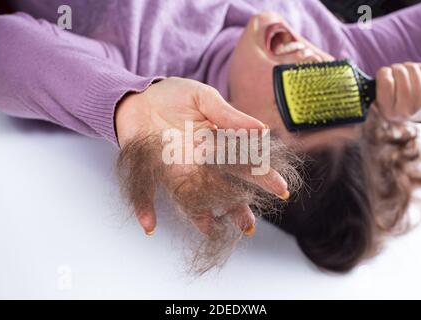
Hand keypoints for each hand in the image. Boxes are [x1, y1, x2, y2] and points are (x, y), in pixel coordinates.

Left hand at [115, 77, 289, 234]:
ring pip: (193, 197)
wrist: (139, 96)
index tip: (281, 189)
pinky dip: (146, 208)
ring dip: (201, 216)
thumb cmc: (174, 95)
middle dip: (236, 208)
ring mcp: (177, 168)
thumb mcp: (203, 98)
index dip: (263, 176)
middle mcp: (200, 162)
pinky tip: (148, 226)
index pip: (244, 162)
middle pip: (222, 188)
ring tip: (214, 232)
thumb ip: (228, 116)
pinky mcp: (152, 171)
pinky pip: (150, 192)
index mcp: (217, 143)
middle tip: (248, 227)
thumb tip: (262, 130)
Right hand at [375, 63, 420, 122]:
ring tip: (405, 72)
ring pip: (412, 69)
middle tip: (395, 70)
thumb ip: (378, 88)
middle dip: (396, 68)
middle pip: (400, 73)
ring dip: (406, 66)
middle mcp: (405, 110)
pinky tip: (415, 74)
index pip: (386, 82)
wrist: (420, 112)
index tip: (385, 72)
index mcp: (388, 112)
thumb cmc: (397, 102)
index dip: (384, 72)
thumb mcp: (382, 101)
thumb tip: (383, 71)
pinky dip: (417, 68)